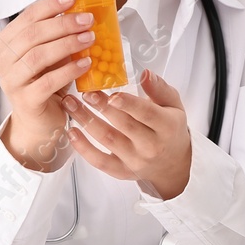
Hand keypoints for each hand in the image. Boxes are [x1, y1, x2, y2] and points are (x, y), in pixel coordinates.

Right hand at [0, 0, 93, 169]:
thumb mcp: (51, 55)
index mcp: (7, 43)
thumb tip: (82, 12)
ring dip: (67, 44)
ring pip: (38, 56)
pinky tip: (86, 64)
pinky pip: (47, 82)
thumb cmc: (46, 82)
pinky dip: (68, 70)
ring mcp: (12, 81)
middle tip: (87, 20)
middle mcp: (4, 61)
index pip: (27, 18)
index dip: (49, 6)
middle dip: (62, 24)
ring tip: (90, 39)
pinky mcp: (26, 101)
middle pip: (32, 35)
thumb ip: (57, 36)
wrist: (38, 121)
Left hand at [62, 68, 193, 198]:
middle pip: (124, 125)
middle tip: (86, 93)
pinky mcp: (121, 171)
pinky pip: (99, 161)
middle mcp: (151, 146)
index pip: (147, 114)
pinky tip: (72, 132)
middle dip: (102, 107)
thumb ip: (159, 88)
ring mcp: (135, 160)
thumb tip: (145, 74)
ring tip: (71, 104)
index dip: (129, 104)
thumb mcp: (173, 105)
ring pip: (107, 139)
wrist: (173, 163)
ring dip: (86, 121)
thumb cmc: (170, 130)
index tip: (112, 94)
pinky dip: (83, 148)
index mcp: (167, 126)